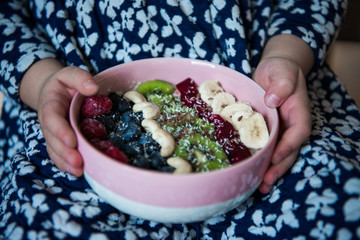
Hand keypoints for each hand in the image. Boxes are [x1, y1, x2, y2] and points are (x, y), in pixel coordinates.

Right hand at [20, 59, 98, 175]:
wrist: (55, 92)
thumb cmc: (65, 84)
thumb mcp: (70, 74)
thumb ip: (79, 78)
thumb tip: (93, 88)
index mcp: (50, 105)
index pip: (52, 119)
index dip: (60, 131)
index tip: (72, 141)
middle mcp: (49, 123)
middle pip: (53, 140)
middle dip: (65, 152)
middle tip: (78, 162)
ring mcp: (54, 134)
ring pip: (56, 151)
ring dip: (66, 163)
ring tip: (79, 171)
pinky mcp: (60, 142)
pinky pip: (60, 155)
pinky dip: (67, 165)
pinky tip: (79, 172)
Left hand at [253, 57, 311, 193]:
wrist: (273, 71)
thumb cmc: (279, 68)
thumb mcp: (281, 70)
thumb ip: (281, 83)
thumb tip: (273, 101)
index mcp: (298, 110)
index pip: (299, 131)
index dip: (289, 146)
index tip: (276, 156)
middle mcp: (291, 124)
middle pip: (290, 150)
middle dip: (279, 167)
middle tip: (266, 182)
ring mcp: (281, 129)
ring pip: (279, 153)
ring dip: (271, 170)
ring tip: (260, 187)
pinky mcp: (269, 131)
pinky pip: (267, 148)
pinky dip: (261, 161)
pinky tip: (251, 173)